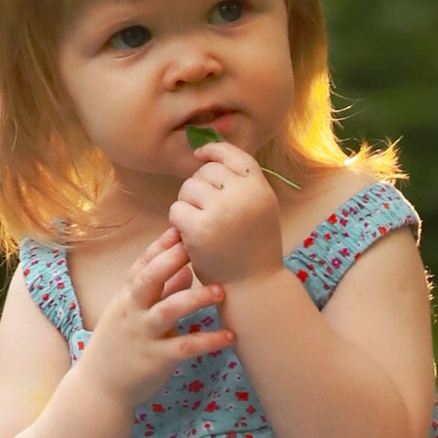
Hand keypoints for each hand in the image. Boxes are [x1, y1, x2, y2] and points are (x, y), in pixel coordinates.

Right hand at [78, 231, 232, 411]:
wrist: (99, 388)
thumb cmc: (120, 346)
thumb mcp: (134, 314)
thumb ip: (160, 293)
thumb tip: (188, 270)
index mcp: (127, 298)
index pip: (142, 265)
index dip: (160, 247)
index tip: (178, 228)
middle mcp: (132, 312)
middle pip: (149, 279)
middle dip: (171, 261)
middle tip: (197, 247)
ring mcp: (142, 335)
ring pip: (167, 310)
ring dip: (195, 298)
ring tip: (220, 291)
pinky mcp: (155, 360)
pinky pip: (184, 347)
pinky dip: (208, 341)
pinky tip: (229, 336)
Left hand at [168, 140, 283, 290]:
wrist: (253, 287)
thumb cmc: (252, 247)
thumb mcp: (259, 209)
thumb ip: (240, 184)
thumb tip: (205, 153)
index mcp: (261, 189)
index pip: (234, 155)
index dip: (214, 150)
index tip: (200, 154)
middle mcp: (243, 196)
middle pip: (207, 171)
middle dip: (200, 186)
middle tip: (205, 210)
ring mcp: (221, 211)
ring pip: (188, 187)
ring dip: (188, 203)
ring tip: (201, 223)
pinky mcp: (200, 228)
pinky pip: (177, 208)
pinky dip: (178, 221)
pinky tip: (191, 235)